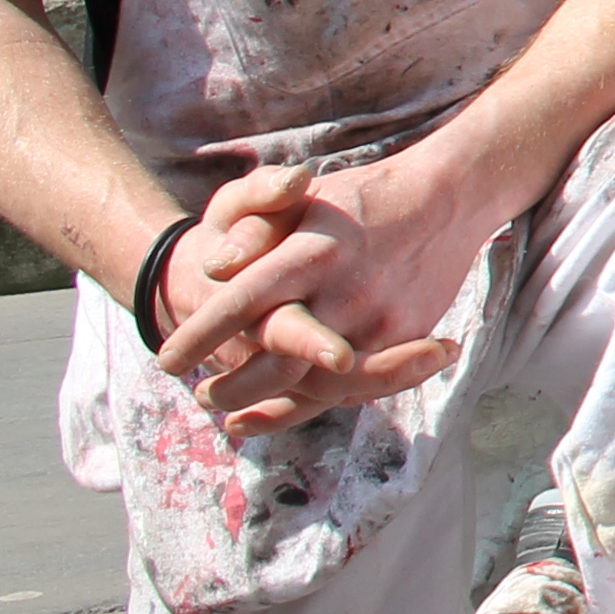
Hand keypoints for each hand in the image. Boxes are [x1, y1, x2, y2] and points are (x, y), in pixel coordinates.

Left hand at [156, 155, 486, 433]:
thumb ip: (255, 227)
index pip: (246, 299)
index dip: (202, 333)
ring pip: (317, 387)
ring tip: (229, 416)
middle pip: (279, 360)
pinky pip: (355, 388)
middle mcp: (348, 291)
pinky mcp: (406, 338)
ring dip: (267, 408)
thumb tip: (214, 268)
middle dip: (232, 387)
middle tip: (200, 394)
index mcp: (315, 250)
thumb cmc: (361, 199)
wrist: (448, 198)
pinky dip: (311, 406)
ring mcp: (381, 320)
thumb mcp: (304, 197)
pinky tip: (274, 414)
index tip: (166, 360)